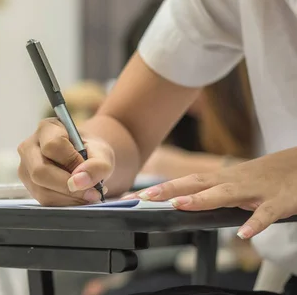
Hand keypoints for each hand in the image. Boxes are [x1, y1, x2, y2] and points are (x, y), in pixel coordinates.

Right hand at [17, 118, 113, 205]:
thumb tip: (78, 183)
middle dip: (68, 186)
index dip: (71, 161)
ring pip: (41, 190)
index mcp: (47, 128)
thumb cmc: (91, 151)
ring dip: (69, 198)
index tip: (88, 168)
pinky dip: (65, 203)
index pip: (52, 145)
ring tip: (88, 194)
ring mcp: (25, 167)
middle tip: (92, 192)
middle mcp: (29, 146)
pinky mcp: (29, 185)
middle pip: (40, 171)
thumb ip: (97, 165)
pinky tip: (78, 197)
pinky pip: (44, 200)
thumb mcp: (102, 153)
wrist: (84, 159)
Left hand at [124, 148, 296, 238]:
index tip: (134, 196)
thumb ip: (211, 192)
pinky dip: (255, 223)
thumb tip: (181, 201)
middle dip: (170, 189)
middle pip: (197, 184)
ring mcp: (255, 191)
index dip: (160, 188)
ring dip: (202, 199)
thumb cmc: (265, 176)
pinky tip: (243, 235)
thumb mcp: (234, 182)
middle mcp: (233, 182)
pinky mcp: (278, 202)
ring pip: (225, 194)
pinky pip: (265, 214)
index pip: (186, 182)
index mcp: (222, 179)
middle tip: (144, 197)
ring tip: (180, 205)